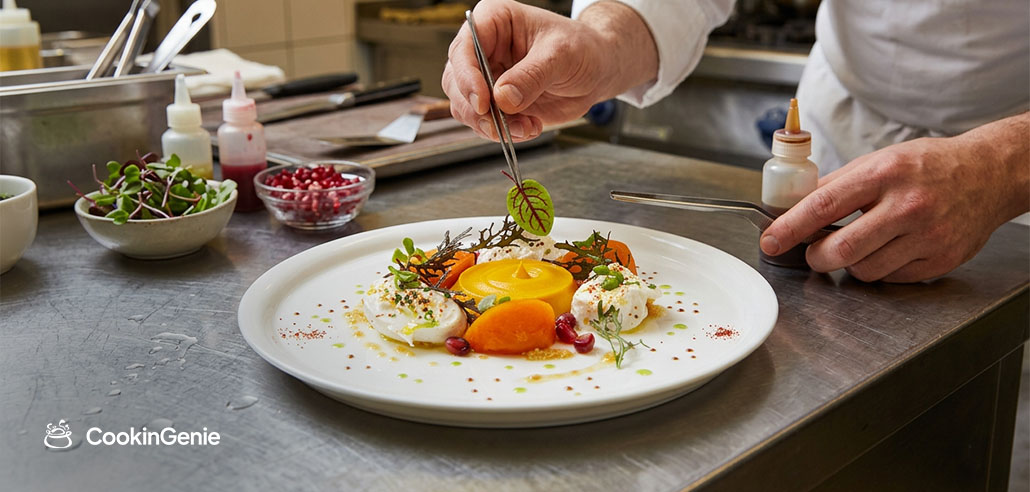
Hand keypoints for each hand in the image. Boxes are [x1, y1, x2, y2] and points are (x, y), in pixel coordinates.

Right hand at [442, 0, 656, 141]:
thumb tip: (503, 98)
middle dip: (477, 109)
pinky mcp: (495, 102)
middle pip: (456, 81)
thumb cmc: (582, 48)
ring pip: (466, 107)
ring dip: (491, 125)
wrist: (597, 70)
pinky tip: (528, 127)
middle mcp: (483, 48)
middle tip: (501, 124)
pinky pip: (484, 123)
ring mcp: (487, 77)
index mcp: (493, 21)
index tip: (483, 102)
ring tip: (525, 126)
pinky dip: (503, 132)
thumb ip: (532, 75)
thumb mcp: (562, 56)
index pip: (463, 48)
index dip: (467, 78)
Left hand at [760, 117, 1028, 281]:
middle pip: (842, 249)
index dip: (790, 228)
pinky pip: (892, 278)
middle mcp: (907, 205)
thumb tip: (792, 207)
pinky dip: (880, 269)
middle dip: (817, 257)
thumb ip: (836, 185)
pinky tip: (888, 249)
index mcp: (884, 173)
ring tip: (859, 245)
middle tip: (814, 253)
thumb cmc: (926, 166)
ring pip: (865, 271)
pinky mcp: (941, 259)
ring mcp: (927, 235)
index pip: (823, 205)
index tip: (770, 242)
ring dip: (850, 265)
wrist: (988, 174)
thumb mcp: (879, 161)